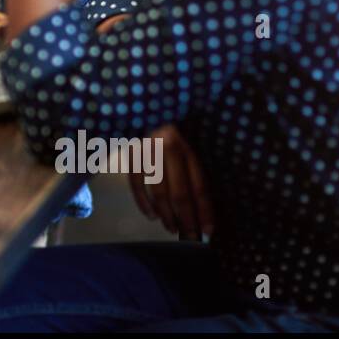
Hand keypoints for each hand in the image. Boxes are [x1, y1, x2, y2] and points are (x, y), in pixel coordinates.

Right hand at [128, 123, 214, 240]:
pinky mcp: (130, 152)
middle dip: (186, 220)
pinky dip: (143, 202)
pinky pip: (136, 183)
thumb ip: (194, 166)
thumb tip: (202, 205)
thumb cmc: (174, 125)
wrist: (144, 101)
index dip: (204, 212)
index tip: (208, 231)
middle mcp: (169, 148)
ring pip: (158, 192)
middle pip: (179, 194)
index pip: (199, 186)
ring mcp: (147, 151)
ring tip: (173, 229)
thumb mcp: (190, 140)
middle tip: (190, 237)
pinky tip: (151, 216)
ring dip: (166, 215)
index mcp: (189, 146)